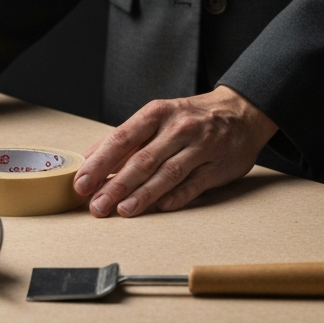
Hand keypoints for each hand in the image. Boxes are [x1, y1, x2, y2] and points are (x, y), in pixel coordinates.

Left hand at [73, 86, 277, 216]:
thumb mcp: (158, 117)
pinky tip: (160, 207)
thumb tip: (90, 160)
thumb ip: (126, 139)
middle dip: (116, 185)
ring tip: (122, 210)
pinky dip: (177, 196)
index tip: (82, 183)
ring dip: (143, 195)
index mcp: (157, 113)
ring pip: (167, 173)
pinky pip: (194, 184)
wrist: (241, 112)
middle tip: (97, 206)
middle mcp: (178, 128)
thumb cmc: (191, 117)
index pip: (122, 138)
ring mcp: (200, 147)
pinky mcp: (219, 166)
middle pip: (142, 159)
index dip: (100, 162)